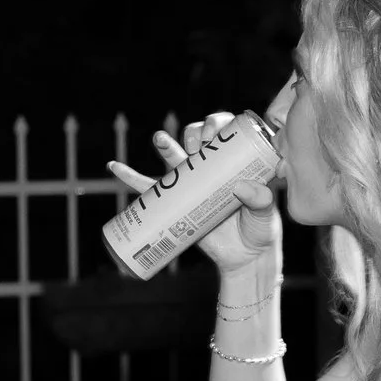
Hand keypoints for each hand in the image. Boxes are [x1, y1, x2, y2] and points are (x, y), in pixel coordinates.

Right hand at [107, 86, 294, 274]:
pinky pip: (150, 189)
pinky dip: (131, 179)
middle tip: (199, 144)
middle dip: (194, 134)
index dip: (216, 124)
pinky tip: (115, 167)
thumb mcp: (266, 214)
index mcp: (234, 162)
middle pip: (197, 140)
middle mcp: (211, 168)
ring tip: (160, 139)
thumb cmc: (260, 230)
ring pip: (175, 160)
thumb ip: (261, 200)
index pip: (223, 132)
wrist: (246, 257)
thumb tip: (242, 186)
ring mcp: (192, 185)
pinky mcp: (176, 203)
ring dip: (166, 147)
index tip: (214, 134)